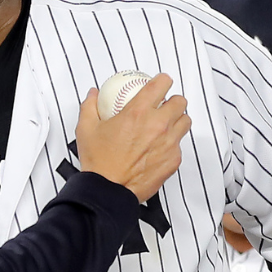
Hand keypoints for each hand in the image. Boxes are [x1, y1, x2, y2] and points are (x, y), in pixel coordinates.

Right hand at [77, 74, 189, 201]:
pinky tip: (159, 148)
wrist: (109, 190)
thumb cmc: (100, 162)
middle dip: (172, 101)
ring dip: (177, 120)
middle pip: (180, 102)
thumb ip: (90, 106)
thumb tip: (93, 94)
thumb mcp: (86, 128)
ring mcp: (169, 143)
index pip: (161, 84)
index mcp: (138, 112)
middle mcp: (158, 125)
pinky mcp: (173, 160)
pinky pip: (180, 145)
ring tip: (165, 126)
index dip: (162, 80)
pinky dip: (172, 143)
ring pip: (185, 122)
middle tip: (163, 106)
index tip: (160, 83)